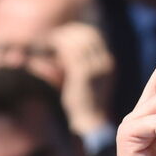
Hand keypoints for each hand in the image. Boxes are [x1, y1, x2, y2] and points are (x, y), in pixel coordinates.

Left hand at [52, 21, 115, 136]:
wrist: (90, 123)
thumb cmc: (83, 105)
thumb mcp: (85, 82)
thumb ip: (79, 65)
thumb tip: (63, 51)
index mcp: (107, 63)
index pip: (93, 36)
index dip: (76, 32)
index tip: (61, 34)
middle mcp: (105, 63)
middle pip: (86, 35)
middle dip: (68, 33)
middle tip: (52, 36)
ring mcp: (96, 68)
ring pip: (77, 42)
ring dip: (61, 39)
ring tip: (48, 42)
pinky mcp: (84, 74)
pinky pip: (70, 52)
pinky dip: (58, 47)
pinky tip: (49, 49)